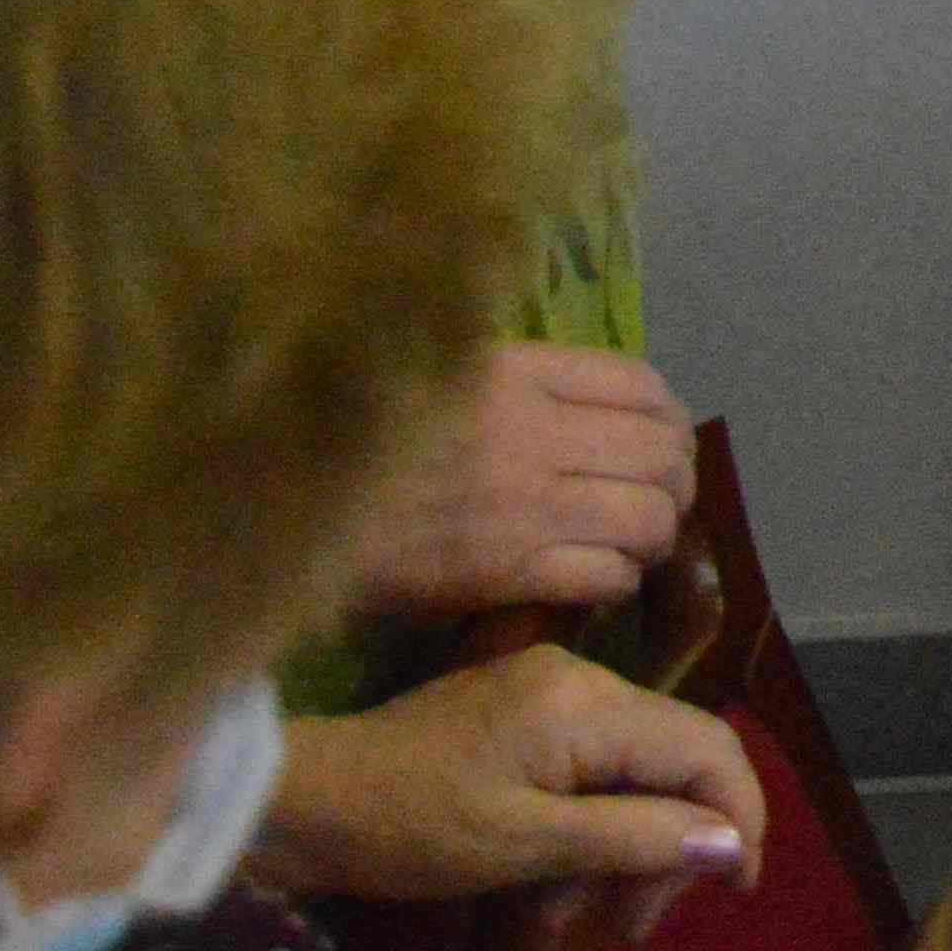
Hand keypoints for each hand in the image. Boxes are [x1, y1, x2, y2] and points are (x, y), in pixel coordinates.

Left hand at [246, 650, 769, 946]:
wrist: (297, 804)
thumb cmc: (405, 828)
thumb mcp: (525, 846)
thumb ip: (635, 839)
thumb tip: (729, 845)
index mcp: (589, 706)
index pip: (709, 750)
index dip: (738, 819)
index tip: (732, 892)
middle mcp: (584, 682)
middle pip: (677, 763)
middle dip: (671, 848)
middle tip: (632, 929)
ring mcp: (551, 693)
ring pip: (635, 772)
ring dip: (623, 849)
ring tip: (573, 919)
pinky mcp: (523, 714)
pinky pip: (591, 769)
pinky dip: (587, 830)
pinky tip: (546, 885)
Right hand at [350, 344, 697, 616]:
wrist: (277, 515)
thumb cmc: (348, 443)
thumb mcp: (431, 376)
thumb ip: (511, 380)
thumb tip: (597, 407)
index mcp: (511, 371)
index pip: (640, 383)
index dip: (668, 418)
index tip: (660, 441)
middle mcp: (529, 430)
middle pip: (662, 452)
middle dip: (675, 481)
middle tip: (656, 500)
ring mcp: (523, 503)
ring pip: (649, 516)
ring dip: (653, 536)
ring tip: (629, 545)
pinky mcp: (506, 571)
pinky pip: (608, 574)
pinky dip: (618, 579)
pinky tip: (594, 579)